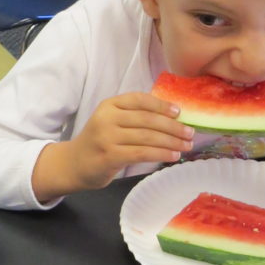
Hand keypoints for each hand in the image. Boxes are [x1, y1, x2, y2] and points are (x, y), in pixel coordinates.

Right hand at [32, 92, 193, 200]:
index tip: (179, 112)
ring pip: (147, 137)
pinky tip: (172, 156)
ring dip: (171, 142)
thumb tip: (172, 119)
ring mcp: (107, 137)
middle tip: (190, 133)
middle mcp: (107, 118)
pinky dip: (160, 154)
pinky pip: (141, 153)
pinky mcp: (109, 156)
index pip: (139, 100)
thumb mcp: (111, 122)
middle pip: (147, 119)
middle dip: (173, 127)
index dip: (161, 105)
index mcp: (109, 105)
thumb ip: (134, 117)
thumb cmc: (99, 143)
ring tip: (186, 146)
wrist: (74, 164)